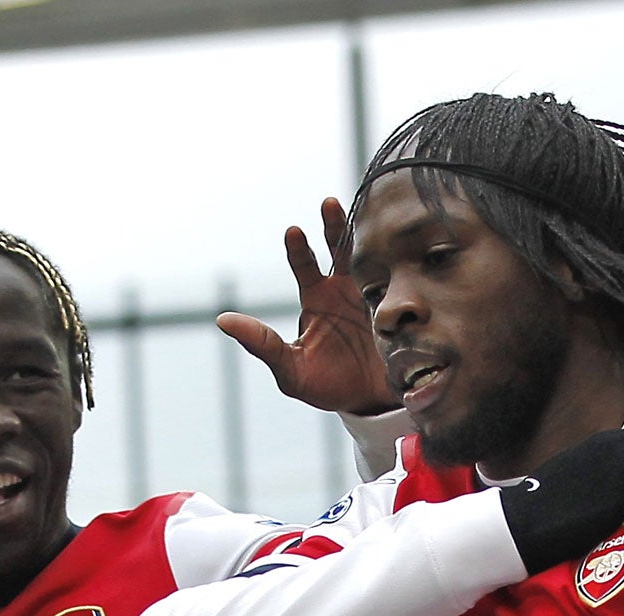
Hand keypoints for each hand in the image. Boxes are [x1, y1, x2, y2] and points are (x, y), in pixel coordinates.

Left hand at [219, 198, 399, 417]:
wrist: (369, 402)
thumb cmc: (325, 384)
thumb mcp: (290, 370)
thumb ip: (262, 344)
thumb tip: (222, 319)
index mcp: (317, 299)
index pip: (304, 264)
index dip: (298, 248)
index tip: (293, 232)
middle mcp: (344, 289)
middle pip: (338, 249)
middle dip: (333, 226)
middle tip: (328, 204)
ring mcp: (374, 294)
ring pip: (370, 256)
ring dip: (367, 235)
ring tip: (367, 214)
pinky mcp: (401, 306)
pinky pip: (400, 280)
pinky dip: (398, 262)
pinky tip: (400, 245)